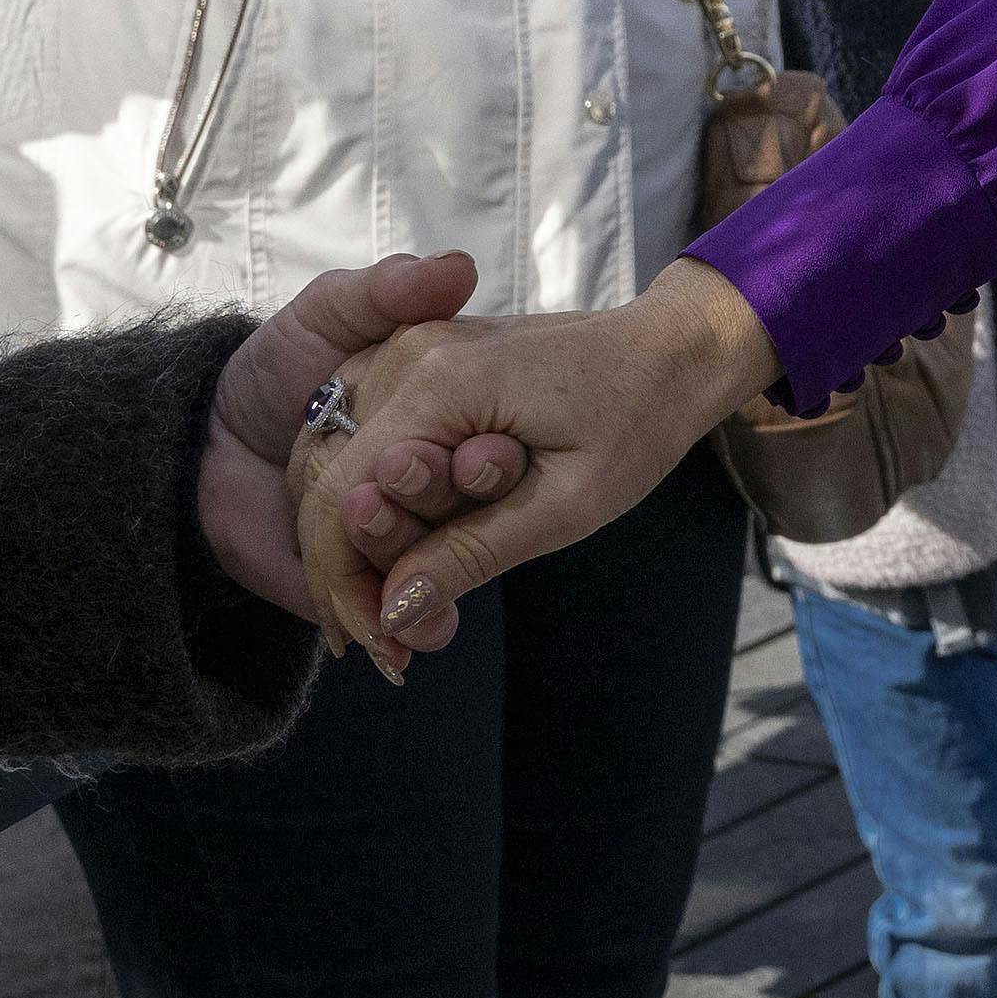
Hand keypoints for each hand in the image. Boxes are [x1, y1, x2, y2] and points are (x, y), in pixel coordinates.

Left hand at [194, 252, 514, 636]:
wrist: (189, 443)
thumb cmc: (266, 369)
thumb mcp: (325, 316)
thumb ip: (384, 291)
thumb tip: (457, 268)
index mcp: (431, 425)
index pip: (479, 452)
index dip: (489, 461)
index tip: (487, 458)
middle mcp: (419, 486)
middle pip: (459, 517)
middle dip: (458, 528)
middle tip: (429, 518)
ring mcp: (389, 539)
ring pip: (429, 571)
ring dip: (429, 588)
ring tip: (412, 601)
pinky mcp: (353, 588)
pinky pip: (387, 618)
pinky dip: (400, 633)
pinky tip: (398, 642)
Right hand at [297, 262, 783, 673]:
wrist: (669, 351)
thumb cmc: (635, 421)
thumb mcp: (567, 505)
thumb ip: (471, 554)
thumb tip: (394, 612)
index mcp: (437, 383)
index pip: (341, 497)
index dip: (344, 584)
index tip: (378, 648)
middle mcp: (403, 355)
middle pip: (327, 481)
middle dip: (350, 569)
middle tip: (394, 642)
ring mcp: (404, 349)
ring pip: (335, 462)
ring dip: (360, 538)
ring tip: (408, 601)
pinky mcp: (416, 360)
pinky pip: (364, 439)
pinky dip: (375, 497)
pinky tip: (411, 549)